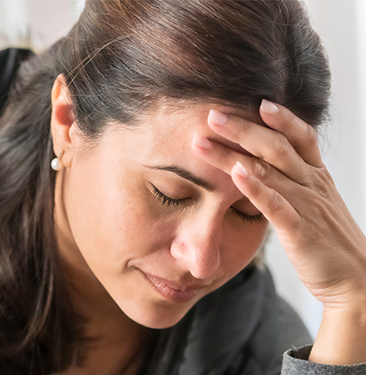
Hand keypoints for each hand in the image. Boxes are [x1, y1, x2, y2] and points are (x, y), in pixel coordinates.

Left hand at [191, 99, 365, 364]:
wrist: (358, 281)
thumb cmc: (329, 242)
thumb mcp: (314, 205)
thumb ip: (293, 185)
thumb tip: (263, 171)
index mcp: (317, 177)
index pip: (301, 137)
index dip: (282, 118)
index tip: (257, 101)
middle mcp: (312, 185)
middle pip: (276, 147)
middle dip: (243, 129)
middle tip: (212, 114)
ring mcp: (306, 206)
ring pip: (268, 171)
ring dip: (232, 153)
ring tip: (203, 142)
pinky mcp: (299, 230)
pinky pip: (275, 204)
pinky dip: (255, 187)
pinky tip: (235, 173)